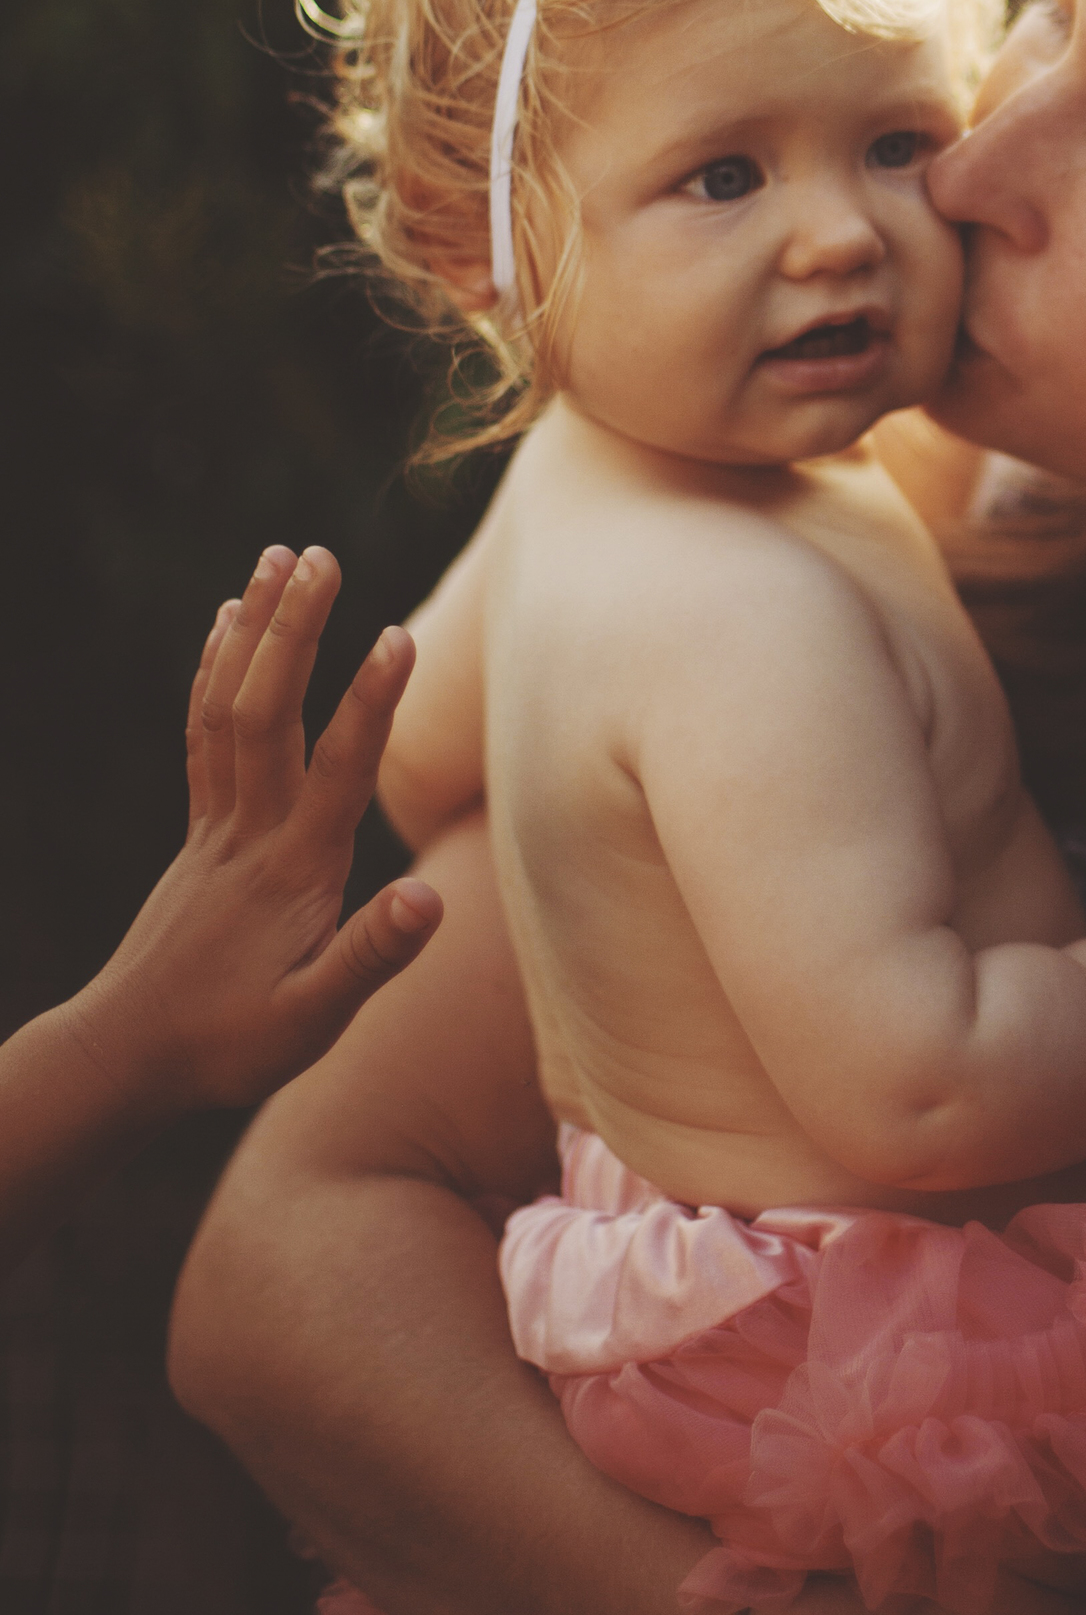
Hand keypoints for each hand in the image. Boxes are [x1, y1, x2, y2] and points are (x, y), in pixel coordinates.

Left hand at [69, 546, 440, 1118]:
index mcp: (293, 873)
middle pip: (268, 715)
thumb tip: (430, 898)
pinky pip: (204, 733)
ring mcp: (218, 827)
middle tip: (320, 555)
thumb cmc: (228, 1047)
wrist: (127, 1058)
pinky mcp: (202, 830)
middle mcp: (250, 835)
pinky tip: (229, 623)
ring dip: (255, 631)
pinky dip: (216, 671)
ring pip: (230, 711)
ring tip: (278, 557)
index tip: (396, 635)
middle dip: (294, 632)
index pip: (337, 773)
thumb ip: (369, 956)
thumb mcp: (311, 1022)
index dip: (369, 704)